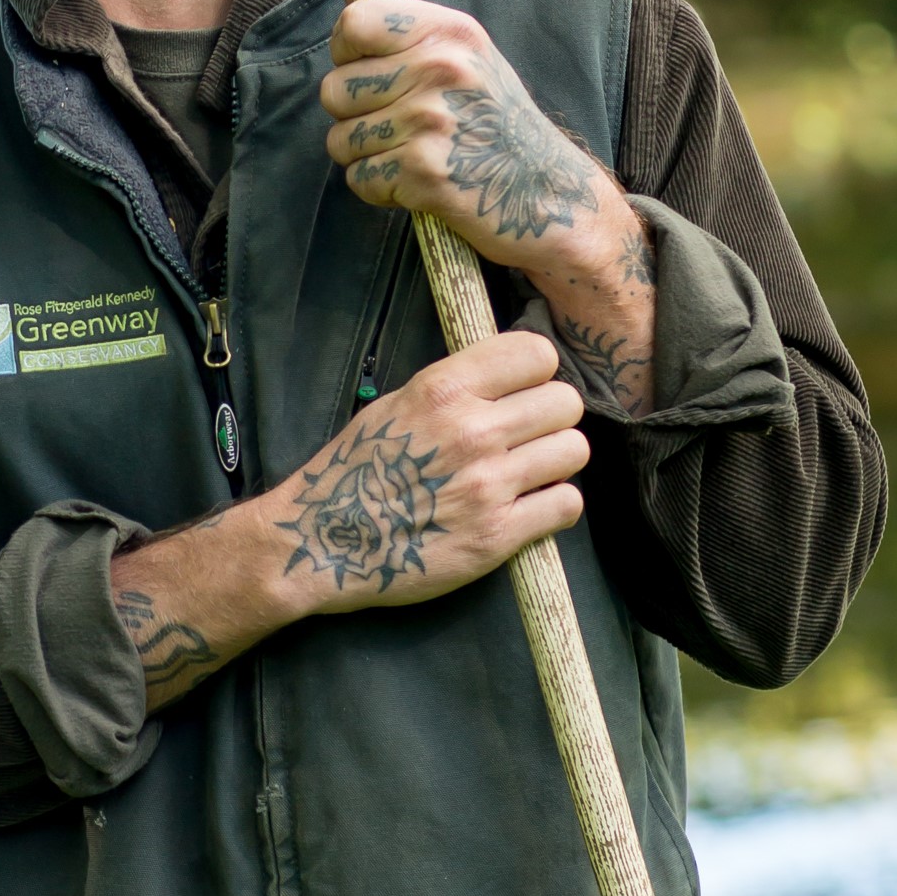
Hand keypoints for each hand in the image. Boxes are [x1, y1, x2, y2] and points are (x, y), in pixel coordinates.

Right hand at [268, 332, 587, 614]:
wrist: (322, 542)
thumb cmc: (354, 471)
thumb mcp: (394, 405)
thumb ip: (454, 387)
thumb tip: (509, 375)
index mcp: (443, 390)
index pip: (537, 353)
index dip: (536, 373)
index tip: (522, 391)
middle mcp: (470, 432)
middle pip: (565, 402)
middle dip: (550, 418)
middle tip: (526, 438)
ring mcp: (487, 485)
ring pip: (574, 450)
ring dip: (555, 461)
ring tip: (527, 473)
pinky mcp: (497, 536)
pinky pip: (567, 504)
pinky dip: (553, 506)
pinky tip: (526, 507)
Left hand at [319, 0, 656, 414]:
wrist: (550, 198)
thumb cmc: (497, 130)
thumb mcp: (469, 63)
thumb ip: (413, 41)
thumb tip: (345, 15)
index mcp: (451, 33)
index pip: (355, 23)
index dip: (346, 55)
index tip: (367, 74)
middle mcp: (441, 69)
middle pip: (335, 89)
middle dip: (353, 117)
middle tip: (399, 130)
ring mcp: (431, 120)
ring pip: (341, 140)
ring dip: (366, 157)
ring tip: (413, 158)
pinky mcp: (423, 172)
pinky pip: (360, 179)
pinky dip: (380, 190)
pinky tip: (418, 185)